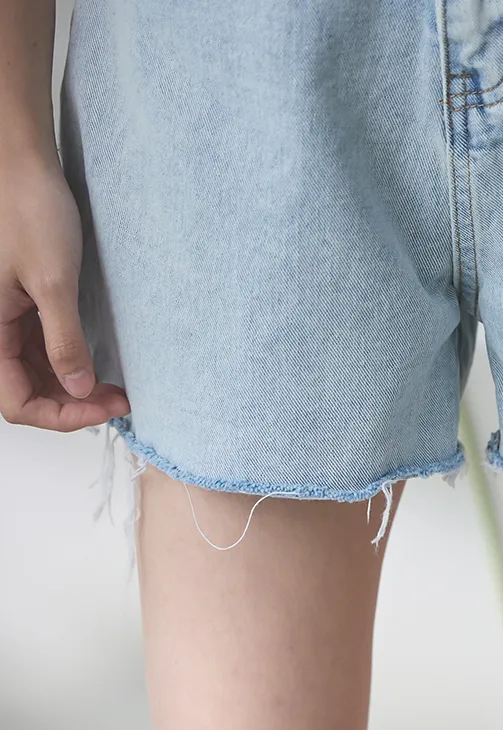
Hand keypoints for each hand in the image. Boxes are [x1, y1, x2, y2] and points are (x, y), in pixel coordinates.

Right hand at [0, 156, 129, 430]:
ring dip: (72, 387)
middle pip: (25, 392)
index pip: (16, 402)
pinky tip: (96, 365)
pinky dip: (67, 363)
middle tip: (119, 401)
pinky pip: (37, 349)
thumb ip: (63, 339)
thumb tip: (79, 387)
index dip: (62, 416)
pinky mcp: (17, 305)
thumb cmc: (28, 212)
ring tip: (114, 389)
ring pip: (32, 374)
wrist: (19, 167)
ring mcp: (3, 319)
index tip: (105, 409)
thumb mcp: (53, 281)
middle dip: (72, 405)